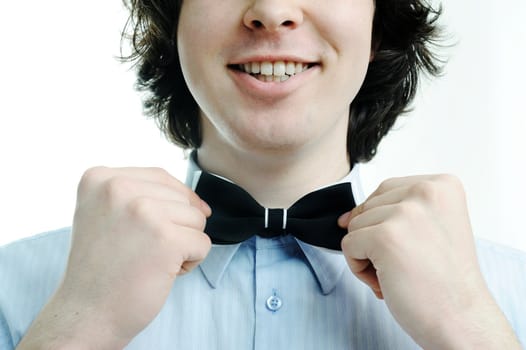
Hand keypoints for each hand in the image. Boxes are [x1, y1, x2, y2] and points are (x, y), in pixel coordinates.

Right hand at [18, 167, 211, 348]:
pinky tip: (161, 272)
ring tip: (151, 261)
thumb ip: (141, 195)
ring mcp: (143, 211)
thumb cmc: (102, 268)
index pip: (161, 177)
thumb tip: (200, 202)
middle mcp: (118, 188)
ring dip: (183, 243)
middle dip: (176, 227)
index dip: (173, 202)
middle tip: (144, 251)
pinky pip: (203, 243)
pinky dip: (191, 262)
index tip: (159, 228)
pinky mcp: (166, 238)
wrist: (86, 314)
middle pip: (181, 197)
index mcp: (100, 178)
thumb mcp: (106, 214)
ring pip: (196, 218)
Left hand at [339, 174, 520, 348]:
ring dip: (368, 255)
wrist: (461, 320)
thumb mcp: (429, 228)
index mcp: (442, 185)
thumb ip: (394, 211)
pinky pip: (348, 245)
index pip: (386, 190)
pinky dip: (359, 268)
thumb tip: (344, 217)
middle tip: (409, 263)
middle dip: (377, 238)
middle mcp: (427, 191)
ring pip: (355, 225)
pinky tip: (387, 281)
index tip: (415, 246)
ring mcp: (406, 213)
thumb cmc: (444, 280)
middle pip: (369, 206)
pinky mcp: (385, 236)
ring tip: (401, 273)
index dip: (386, 222)